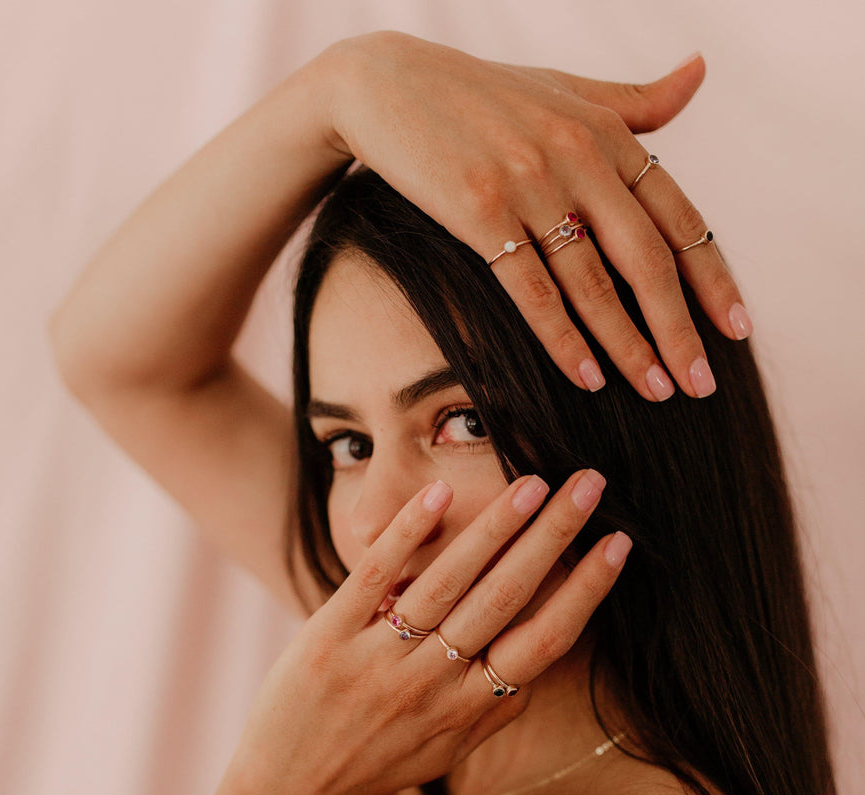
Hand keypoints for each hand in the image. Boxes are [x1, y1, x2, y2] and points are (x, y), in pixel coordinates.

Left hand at [219, 471, 628, 794]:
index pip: (544, 641)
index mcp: (469, 708)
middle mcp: (431, 683)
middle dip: (554, 536)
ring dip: (496, 528)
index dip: (586, 590)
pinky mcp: (329, 637)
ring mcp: (378, 658)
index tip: (618, 542)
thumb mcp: (446, 751)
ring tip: (533, 482)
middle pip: (506, 598)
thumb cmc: (375, 762)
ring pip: (449, 581)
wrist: (285, 792)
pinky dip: (409, 533)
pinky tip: (441, 492)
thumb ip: (492, 709)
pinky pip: (375, 576)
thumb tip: (539, 664)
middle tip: (589, 483)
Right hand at [325, 32, 747, 399]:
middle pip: (647, 260)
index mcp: (608, 131)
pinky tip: (585, 378)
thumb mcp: (564, 87)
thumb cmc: (480, 95)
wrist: (387, 84)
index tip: (735, 330)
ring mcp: (529, 184)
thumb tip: (699, 74)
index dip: (713, 277)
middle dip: (680, 330)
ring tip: (655, 391)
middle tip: (701, 385)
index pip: (679, 217)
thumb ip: (634, 100)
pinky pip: (532, 290)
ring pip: (592, 283)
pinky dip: (562, 339)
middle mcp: (578, 155)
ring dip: (628, 346)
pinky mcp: (480, 211)